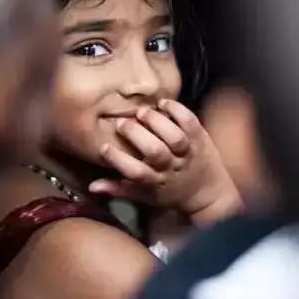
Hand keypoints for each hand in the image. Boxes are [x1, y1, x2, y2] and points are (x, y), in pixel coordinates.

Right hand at [89, 99, 243, 225]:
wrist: (207, 192)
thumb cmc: (169, 192)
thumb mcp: (143, 195)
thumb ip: (117, 189)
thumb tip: (91, 186)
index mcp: (155, 182)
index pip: (135, 173)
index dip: (118, 159)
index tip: (104, 147)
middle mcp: (172, 167)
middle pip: (155, 152)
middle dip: (136, 134)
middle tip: (122, 123)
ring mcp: (188, 152)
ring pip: (174, 136)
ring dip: (157, 121)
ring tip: (142, 112)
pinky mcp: (200, 138)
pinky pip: (190, 122)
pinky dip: (178, 110)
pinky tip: (163, 103)